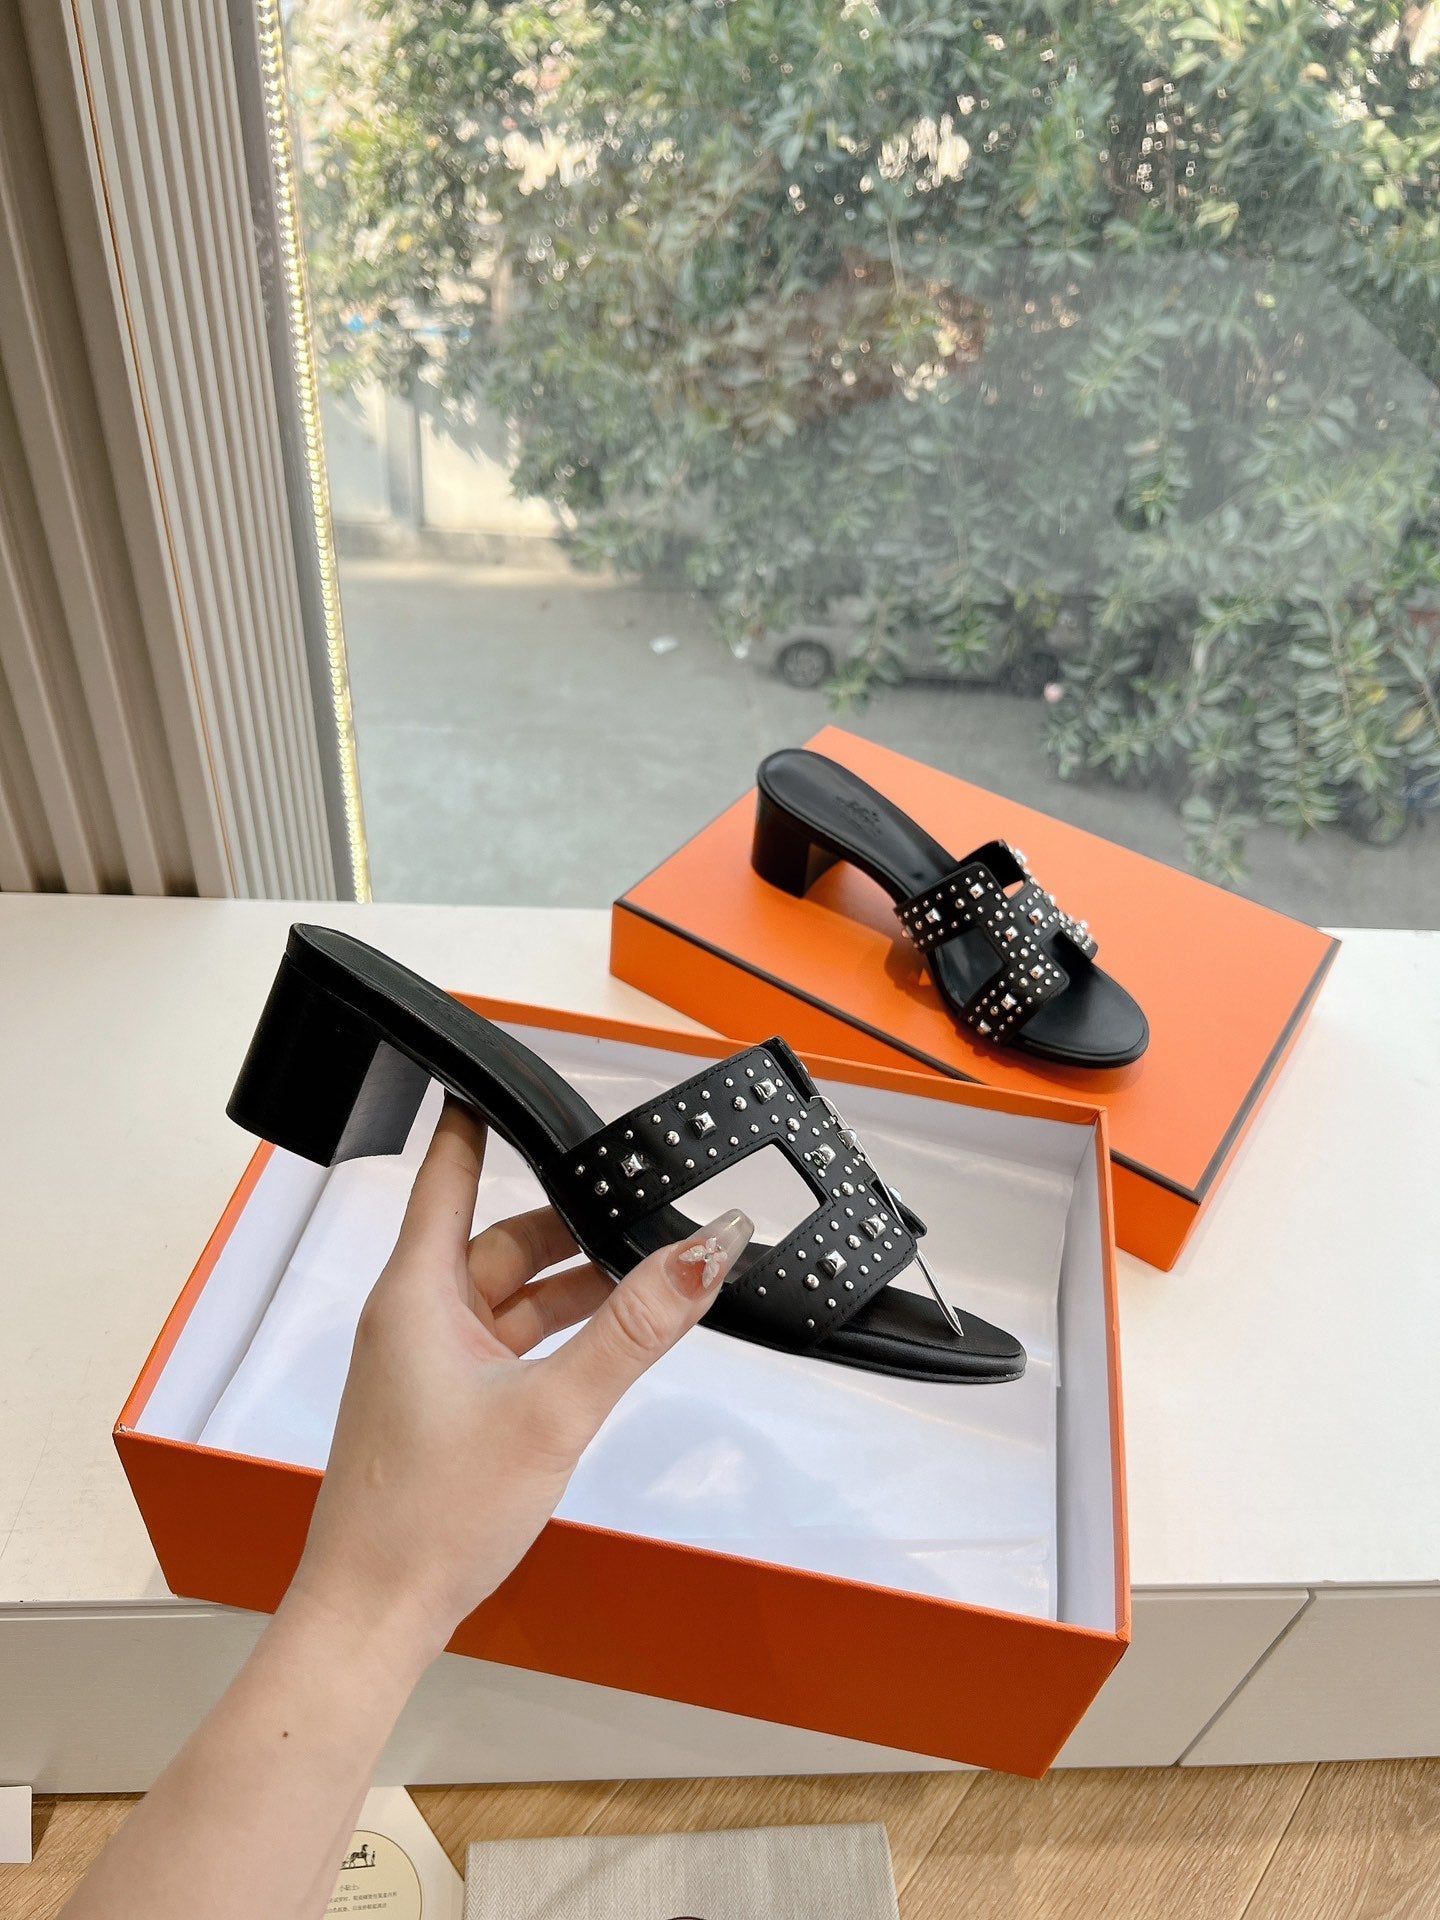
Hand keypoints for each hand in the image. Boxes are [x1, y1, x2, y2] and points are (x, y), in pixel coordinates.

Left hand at [288, 1098, 752, 1669]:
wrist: (376, 1615)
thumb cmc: (429, 1519)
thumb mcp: (555, 1409)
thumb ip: (637, 1327)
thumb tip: (704, 1253)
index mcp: (417, 1293)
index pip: (448, 1174)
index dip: (478, 1122)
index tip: (504, 1081)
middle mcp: (416, 1316)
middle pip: (500, 1238)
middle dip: (571, 1226)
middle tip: (639, 1207)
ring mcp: (427, 1362)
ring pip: (510, 1295)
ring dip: (572, 1289)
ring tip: (646, 1282)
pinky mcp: (443, 1404)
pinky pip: (506, 1342)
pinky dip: (555, 1337)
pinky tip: (604, 1349)